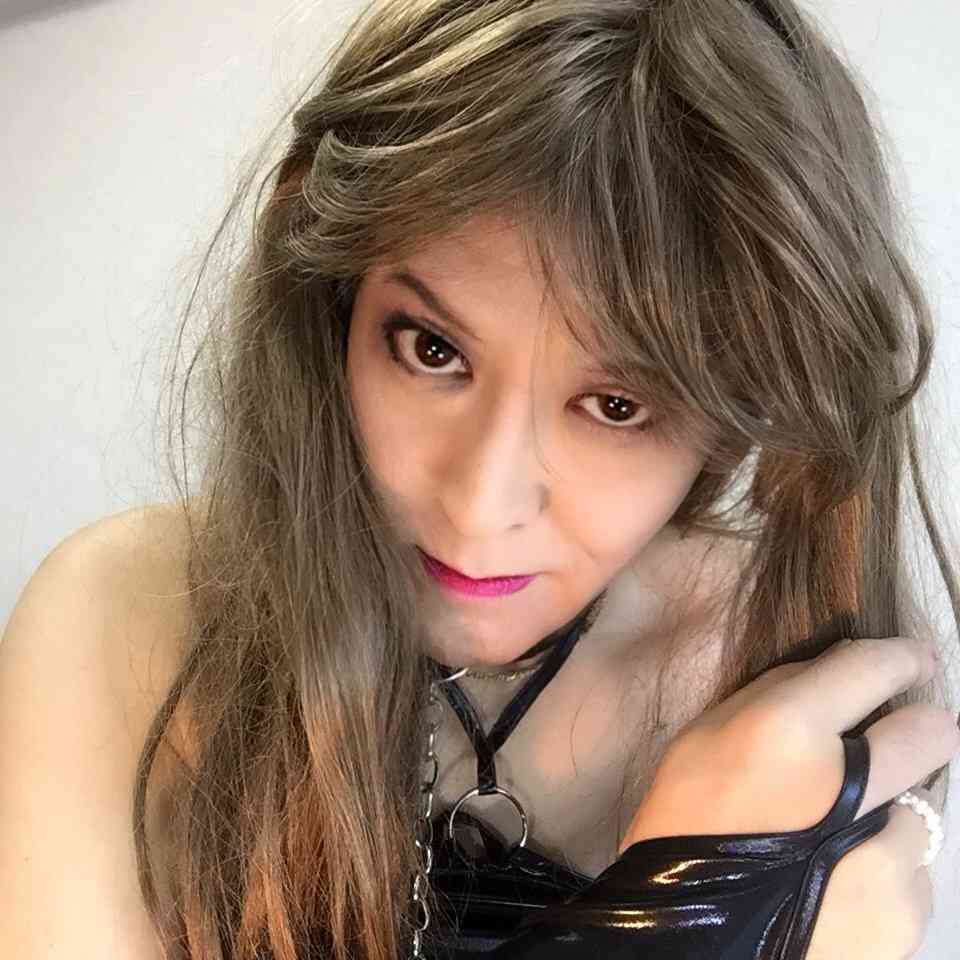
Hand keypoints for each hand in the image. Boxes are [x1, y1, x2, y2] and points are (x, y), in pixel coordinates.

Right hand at [620, 636, 959, 958]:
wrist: (687, 938)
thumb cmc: (685, 822)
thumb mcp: (704, 739)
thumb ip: (774, 696)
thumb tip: (839, 672)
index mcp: (788, 732)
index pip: (875, 668)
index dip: (902, 657)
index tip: (911, 659)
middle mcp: (852, 786)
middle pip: (933, 732)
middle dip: (918, 729)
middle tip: (884, 748)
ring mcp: (887, 854)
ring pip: (921, 806)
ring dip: (891, 810)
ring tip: (838, 839)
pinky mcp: (906, 910)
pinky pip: (914, 867)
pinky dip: (885, 865)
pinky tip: (839, 882)